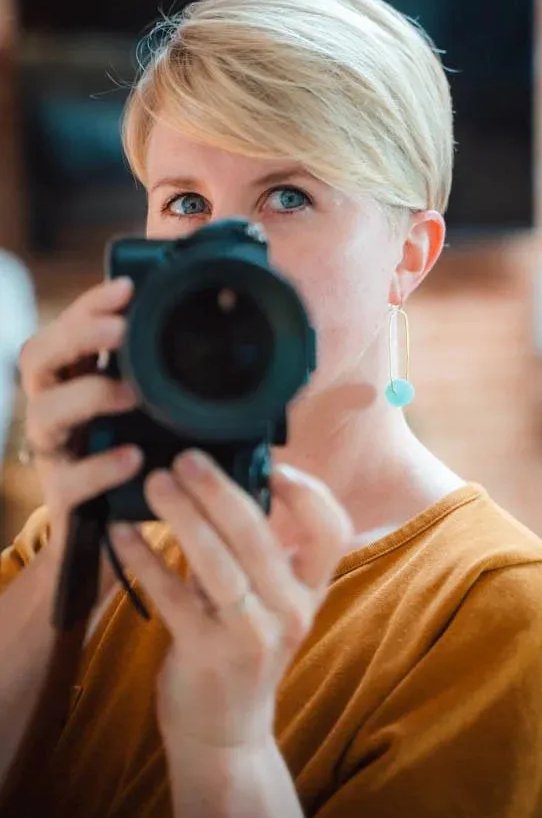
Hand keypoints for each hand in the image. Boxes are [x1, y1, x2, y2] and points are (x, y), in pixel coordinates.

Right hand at [18, 277, 143, 589]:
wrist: (115, 529)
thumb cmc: (141, 451)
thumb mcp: (153, 406)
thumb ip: (168, 373)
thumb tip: (227, 330)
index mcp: (74, 377)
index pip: (66, 329)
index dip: (89, 305)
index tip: (126, 287)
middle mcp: (55, 406)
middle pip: (38, 357)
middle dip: (76, 335)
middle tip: (119, 329)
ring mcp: (55, 450)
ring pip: (46, 414)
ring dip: (89, 395)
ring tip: (131, 393)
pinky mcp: (64, 495)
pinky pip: (70, 479)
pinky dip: (101, 465)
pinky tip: (133, 457)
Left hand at [108, 451, 353, 749]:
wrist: (225, 729)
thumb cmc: (244, 644)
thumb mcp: (270, 598)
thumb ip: (259, 547)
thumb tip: (227, 473)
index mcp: (310, 589)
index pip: (332, 531)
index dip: (308, 493)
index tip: (273, 466)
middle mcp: (290, 611)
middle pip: (260, 537)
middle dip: (220, 490)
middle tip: (187, 457)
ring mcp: (250, 636)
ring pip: (217, 564)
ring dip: (184, 516)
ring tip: (156, 482)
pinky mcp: (205, 653)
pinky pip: (171, 595)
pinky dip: (145, 558)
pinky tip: (122, 532)